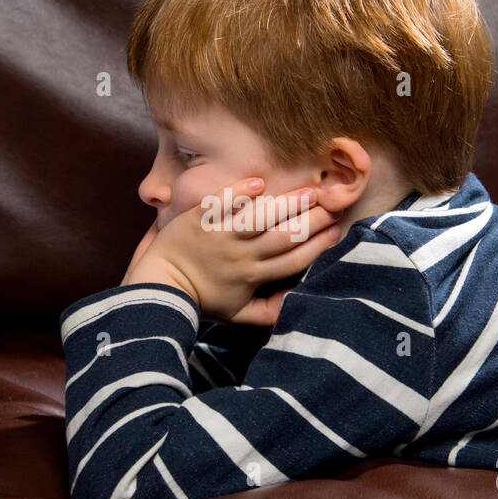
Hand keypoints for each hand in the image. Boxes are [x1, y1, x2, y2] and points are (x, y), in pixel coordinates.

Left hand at [121, 177, 341, 325]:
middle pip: (283, 236)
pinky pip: (222, 205)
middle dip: (312, 220)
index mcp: (253, 277)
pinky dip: (239, 194)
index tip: (336, 230)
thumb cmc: (203, 300)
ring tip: (310, 192)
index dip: (318, 245)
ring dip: (286, 205)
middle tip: (333, 205)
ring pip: (260, 219)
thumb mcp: (238, 315)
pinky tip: (259, 183)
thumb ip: (269, 311)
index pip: (293, 259)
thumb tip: (299, 303)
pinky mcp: (200, 221)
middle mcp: (241, 256)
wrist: (161, 287)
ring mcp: (220, 237)